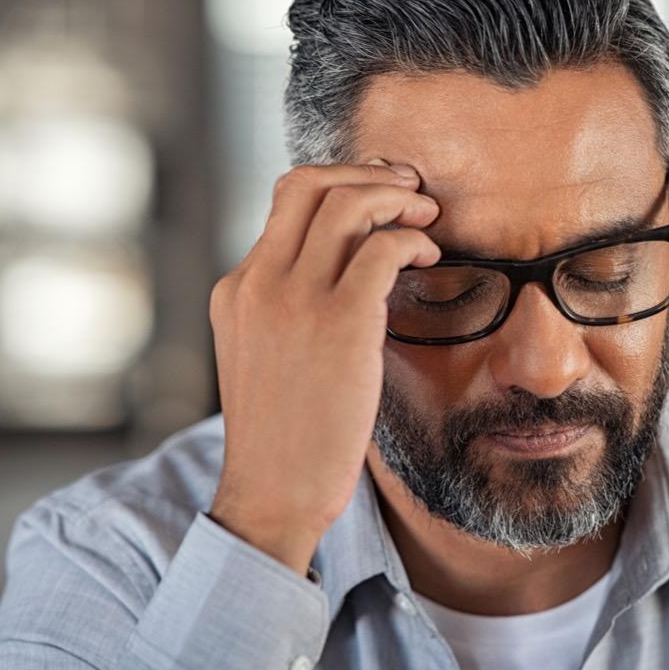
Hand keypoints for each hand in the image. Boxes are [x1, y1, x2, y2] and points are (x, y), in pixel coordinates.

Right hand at [207, 160, 439, 573]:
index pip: (286, 201)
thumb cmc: (286, 435)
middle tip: (412, 191)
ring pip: (347, 204)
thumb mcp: (269, 357)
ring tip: (428, 218)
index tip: (382, 193)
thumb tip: (353, 272)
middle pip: (310, 183)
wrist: (274, 494)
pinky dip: (413, 239)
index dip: (341, 182)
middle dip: (369, 175)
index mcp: (237, 288)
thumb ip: (291, 310)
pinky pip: (383, 248)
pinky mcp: (338, 323)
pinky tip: (431, 258)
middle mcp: (258, 282)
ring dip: (398, 199)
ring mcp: (293, 300)